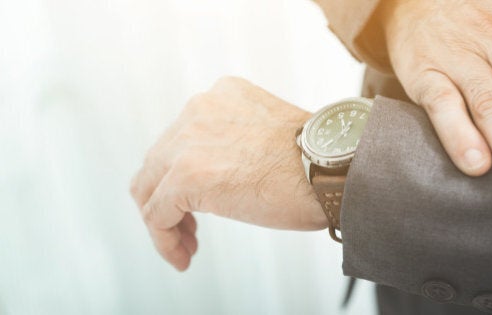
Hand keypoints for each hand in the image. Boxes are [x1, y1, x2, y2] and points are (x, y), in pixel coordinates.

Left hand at [130, 77, 325, 270]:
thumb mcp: (268, 135)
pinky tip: (184, 256)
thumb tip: (223, 175)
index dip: (181, 177)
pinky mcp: (186, 175)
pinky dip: (164, 240)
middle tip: (189, 231)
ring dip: (164, 222)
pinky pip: (157, 214)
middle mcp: (198, 111)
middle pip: (158, 162)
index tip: (197, 204)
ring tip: (185, 248)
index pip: (181, 140)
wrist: (334, 167)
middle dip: (168, 200)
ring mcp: (188, 142)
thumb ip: (237, 142)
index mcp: (221, 96)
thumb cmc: (316, 160)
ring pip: (150, 188)